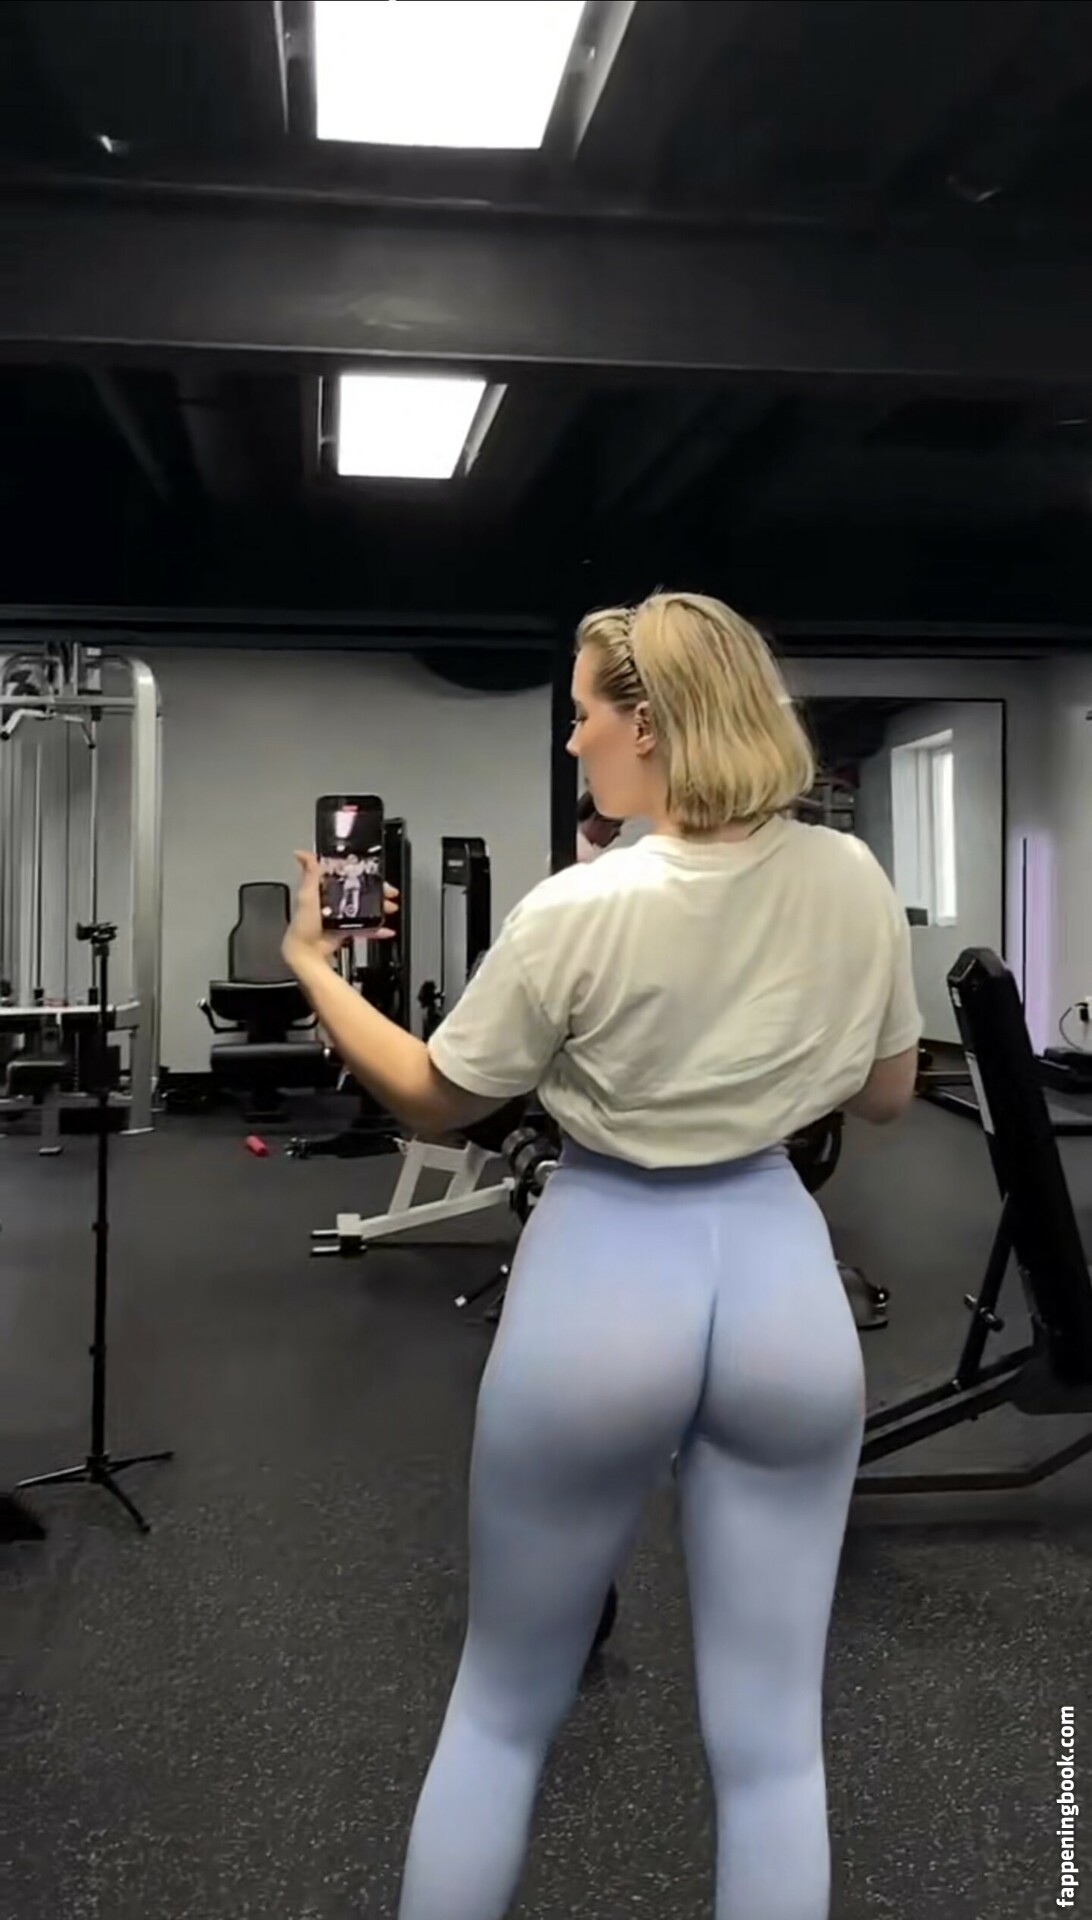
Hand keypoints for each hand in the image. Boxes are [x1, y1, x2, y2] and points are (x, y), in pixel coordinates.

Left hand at [283, 851, 397, 966]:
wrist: (307, 951)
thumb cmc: (303, 923)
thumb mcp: (306, 893)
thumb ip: (309, 873)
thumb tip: (302, 854)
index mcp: (323, 888)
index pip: (345, 875)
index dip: (361, 873)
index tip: (374, 873)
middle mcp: (333, 901)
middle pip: (359, 891)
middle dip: (376, 890)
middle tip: (388, 891)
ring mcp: (341, 915)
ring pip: (365, 908)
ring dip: (380, 907)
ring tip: (390, 907)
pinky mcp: (346, 930)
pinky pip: (366, 928)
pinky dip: (377, 929)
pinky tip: (385, 929)